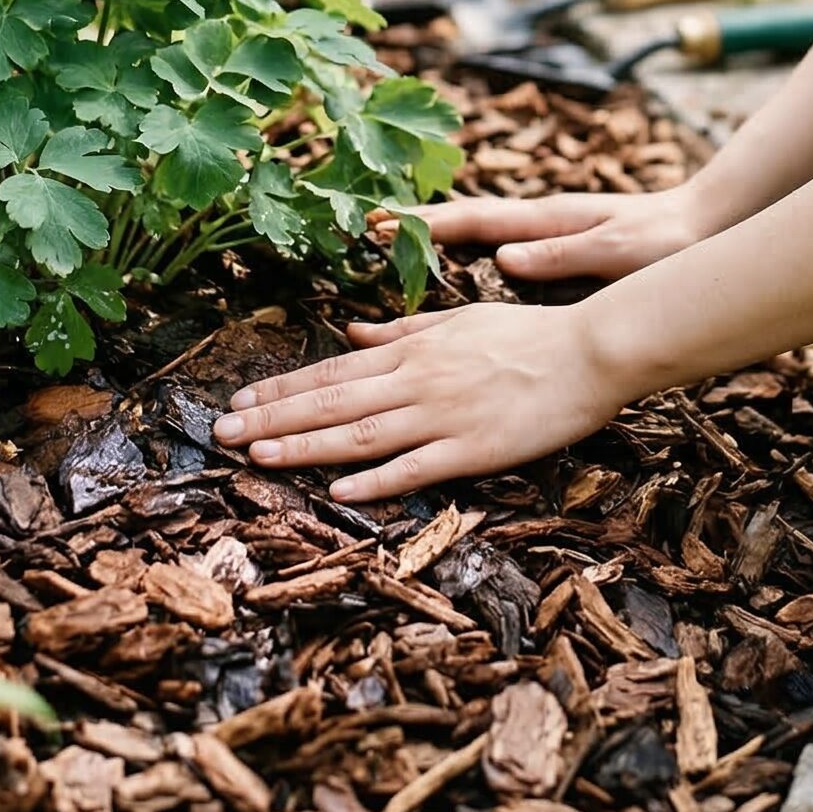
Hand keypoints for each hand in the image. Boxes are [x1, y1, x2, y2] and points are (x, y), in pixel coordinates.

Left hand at [210, 299, 631, 504]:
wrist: (590, 350)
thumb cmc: (526, 333)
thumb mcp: (457, 319)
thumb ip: (401, 328)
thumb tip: (350, 328)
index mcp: (413, 348)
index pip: (333, 369)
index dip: (282, 387)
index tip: (240, 398)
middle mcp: (417, 379)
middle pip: (332, 402)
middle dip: (273, 418)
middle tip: (222, 432)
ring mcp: (444, 415)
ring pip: (360, 434)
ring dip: (304, 447)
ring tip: (257, 458)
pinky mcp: (474, 448)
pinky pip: (416, 468)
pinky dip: (376, 481)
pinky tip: (339, 492)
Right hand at [365, 182, 713, 284]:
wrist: (703, 224)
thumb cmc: (665, 241)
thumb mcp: (617, 251)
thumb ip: (563, 255)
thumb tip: (505, 256)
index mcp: (545, 219)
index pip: (472, 219)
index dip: (425, 223)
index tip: (381, 222)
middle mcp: (537, 220)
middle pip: (463, 219)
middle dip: (416, 223)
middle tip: (366, 226)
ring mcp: (544, 230)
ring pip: (476, 231)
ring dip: (435, 235)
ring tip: (388, 244)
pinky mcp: (556, 245)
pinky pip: (496, 245)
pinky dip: (464, 248)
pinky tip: (458, 264)